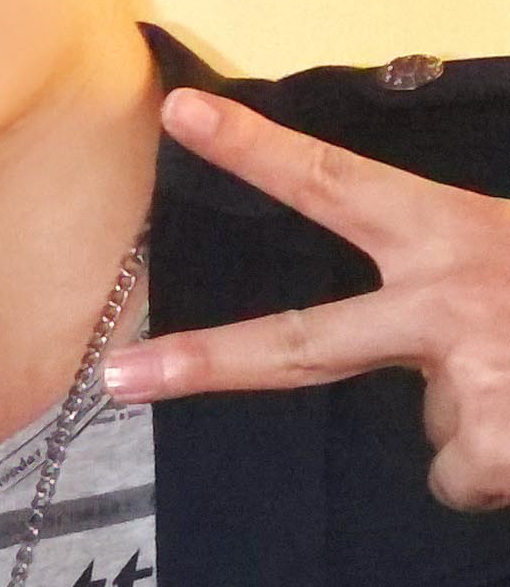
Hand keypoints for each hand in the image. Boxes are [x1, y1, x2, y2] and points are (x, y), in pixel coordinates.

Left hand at [103, 88, 509, 509]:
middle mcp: (448, 300)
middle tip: (116, 378)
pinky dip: (507, 467)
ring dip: (488, 425)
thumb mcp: (509, 261)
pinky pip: (468, 475)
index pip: (337, 183)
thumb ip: (454, 285)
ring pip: (435, 432)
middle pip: (295, 347)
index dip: (256, 151)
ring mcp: (471, 376)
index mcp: (453, 235)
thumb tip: (430, 378)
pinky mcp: (497, 447)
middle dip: (200, 364)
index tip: (176, 111)